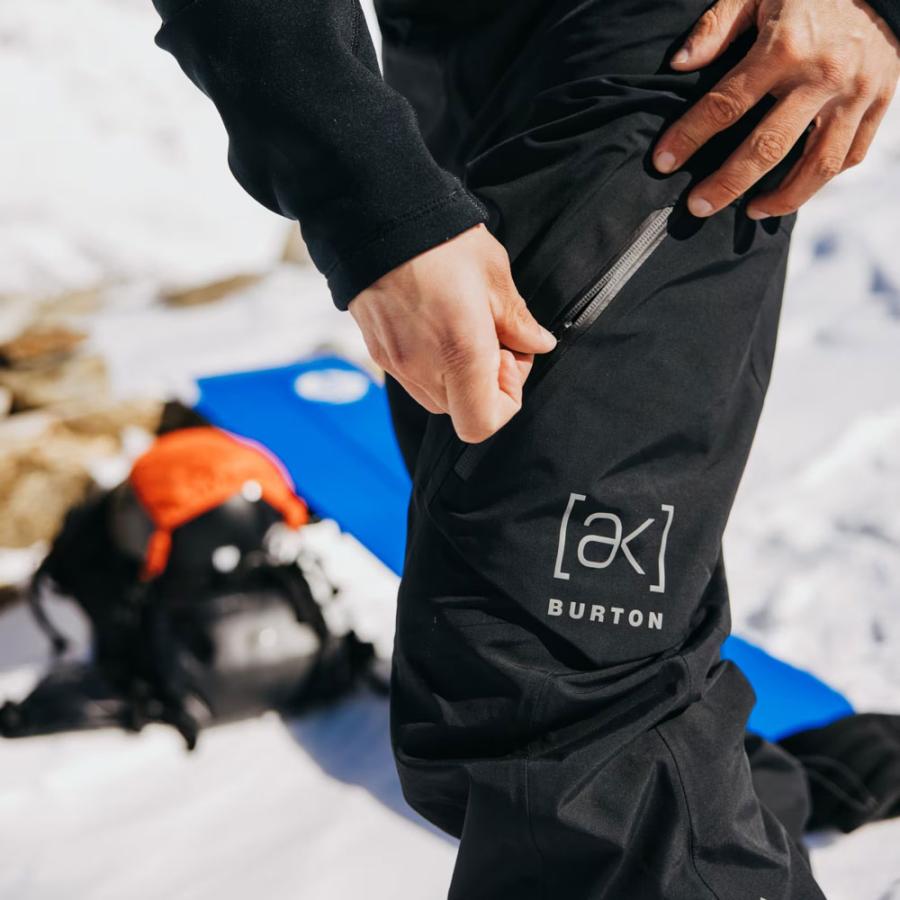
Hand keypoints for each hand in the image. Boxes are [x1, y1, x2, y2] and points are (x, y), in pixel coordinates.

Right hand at [348, 224, 556, 443]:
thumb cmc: (440, 241)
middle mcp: (423, 369)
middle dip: (486, 382)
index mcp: (460, 354)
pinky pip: (414, 377)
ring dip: (459, 375)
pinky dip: (433, 364)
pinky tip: (439, 323)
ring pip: (438, 397)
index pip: (484, 424)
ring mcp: (396, 364)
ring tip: (464, 327)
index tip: (510, 356)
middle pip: (463, 410)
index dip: (507, 399)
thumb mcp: (494, 275)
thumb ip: (518, 321)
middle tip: (493, 336)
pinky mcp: (379, 352)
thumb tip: (536, 344)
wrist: (376, 217)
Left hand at [653, 0, 899, 218]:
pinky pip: (849, 156)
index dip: (689, 136)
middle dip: (727, 184)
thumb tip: (679, 64)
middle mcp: (823, 76)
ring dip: (781, 199)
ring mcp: (856, 93)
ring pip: (817, 165)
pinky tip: (791, 190)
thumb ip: (717, 26)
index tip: (662, 162)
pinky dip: (819, 182)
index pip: (726, 104)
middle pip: (768, 148)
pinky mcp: (881, 103)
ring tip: (750, 211)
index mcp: (786, 47)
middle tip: (697, 207)